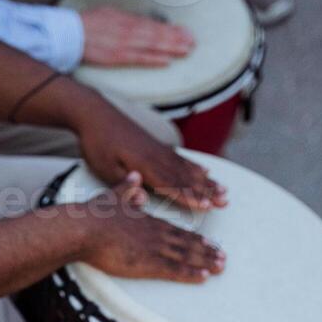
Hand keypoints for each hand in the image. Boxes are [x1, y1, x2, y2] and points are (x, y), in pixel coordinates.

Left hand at [77, 99, 227, 210]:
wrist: (95, 114)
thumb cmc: (97, 145)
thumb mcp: (105, 169)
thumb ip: (126, 184)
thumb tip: (144, 198)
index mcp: (145, 166)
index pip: (172, 185)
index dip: (190, 197)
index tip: (207, 206)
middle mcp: (157, 157)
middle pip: (187, 177)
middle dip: (208, 190)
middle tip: (225, 201)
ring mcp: (159, 150)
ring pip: (188, 169)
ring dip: (207, 181)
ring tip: (224, 189)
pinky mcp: (157, 146)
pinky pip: (181, 158)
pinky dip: (195, 166)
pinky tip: (205, 171)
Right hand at [81, 171, 224, 281]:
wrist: (84, 229)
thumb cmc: (93, 216)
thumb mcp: (112, 197)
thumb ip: (126, 189)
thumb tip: (135, 178)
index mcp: (148, 220)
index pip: (177, 231)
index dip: (195, 238)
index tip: (208, 243)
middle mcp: (156, 233)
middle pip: (187, 243)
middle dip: (207, 251)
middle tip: (223, 258)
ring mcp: (154, 248)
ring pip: (186, 256)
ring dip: (205, 262)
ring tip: (220, 268)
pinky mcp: (148, 263)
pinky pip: (175, 270)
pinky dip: (191, 273)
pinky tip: (204, 278)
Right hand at [82, 8, 194, 66]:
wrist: (71, 34)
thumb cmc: (88, 25)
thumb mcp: (110, 14)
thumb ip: (126, 21)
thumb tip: (139, 25)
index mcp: (127, 20)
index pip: (154, 25)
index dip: (171, 30)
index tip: (185, 32)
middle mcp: (129, 30)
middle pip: (157, 34)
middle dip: (177, 38)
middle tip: (193, 42)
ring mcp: (125, 44)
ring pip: (153, 45)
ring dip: (171, 48)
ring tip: (187, 50)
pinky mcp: (118, 57)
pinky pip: (140, 59)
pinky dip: (154, 59)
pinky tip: (167, 61)